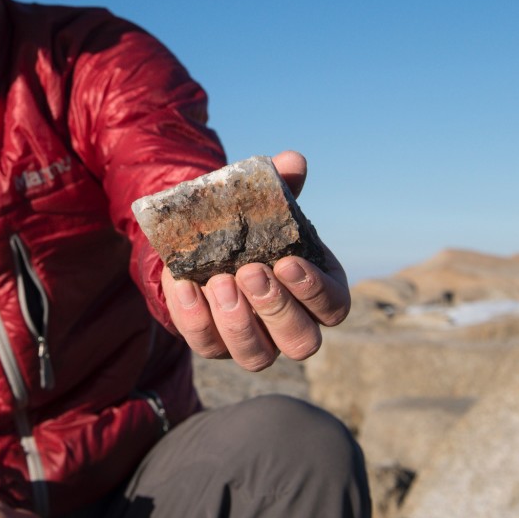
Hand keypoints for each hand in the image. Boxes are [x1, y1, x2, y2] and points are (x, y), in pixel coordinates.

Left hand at [161, 151, 349, 370]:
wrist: (197, 239)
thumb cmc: (245, 224)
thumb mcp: (261, 201)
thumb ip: (279, 184)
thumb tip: (292, 161)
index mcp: (316, 291)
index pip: (333, 307)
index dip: (314, 291)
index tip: (286, 261)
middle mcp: (289, 325)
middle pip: (301, 342)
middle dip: (275, 309)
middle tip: (250, 272)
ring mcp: (252, 341)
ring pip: (257, 357)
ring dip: (238, 322)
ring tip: (219, 282)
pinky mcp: (212, 344)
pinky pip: (206, 344)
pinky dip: (194, 317)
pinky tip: (185, 286)